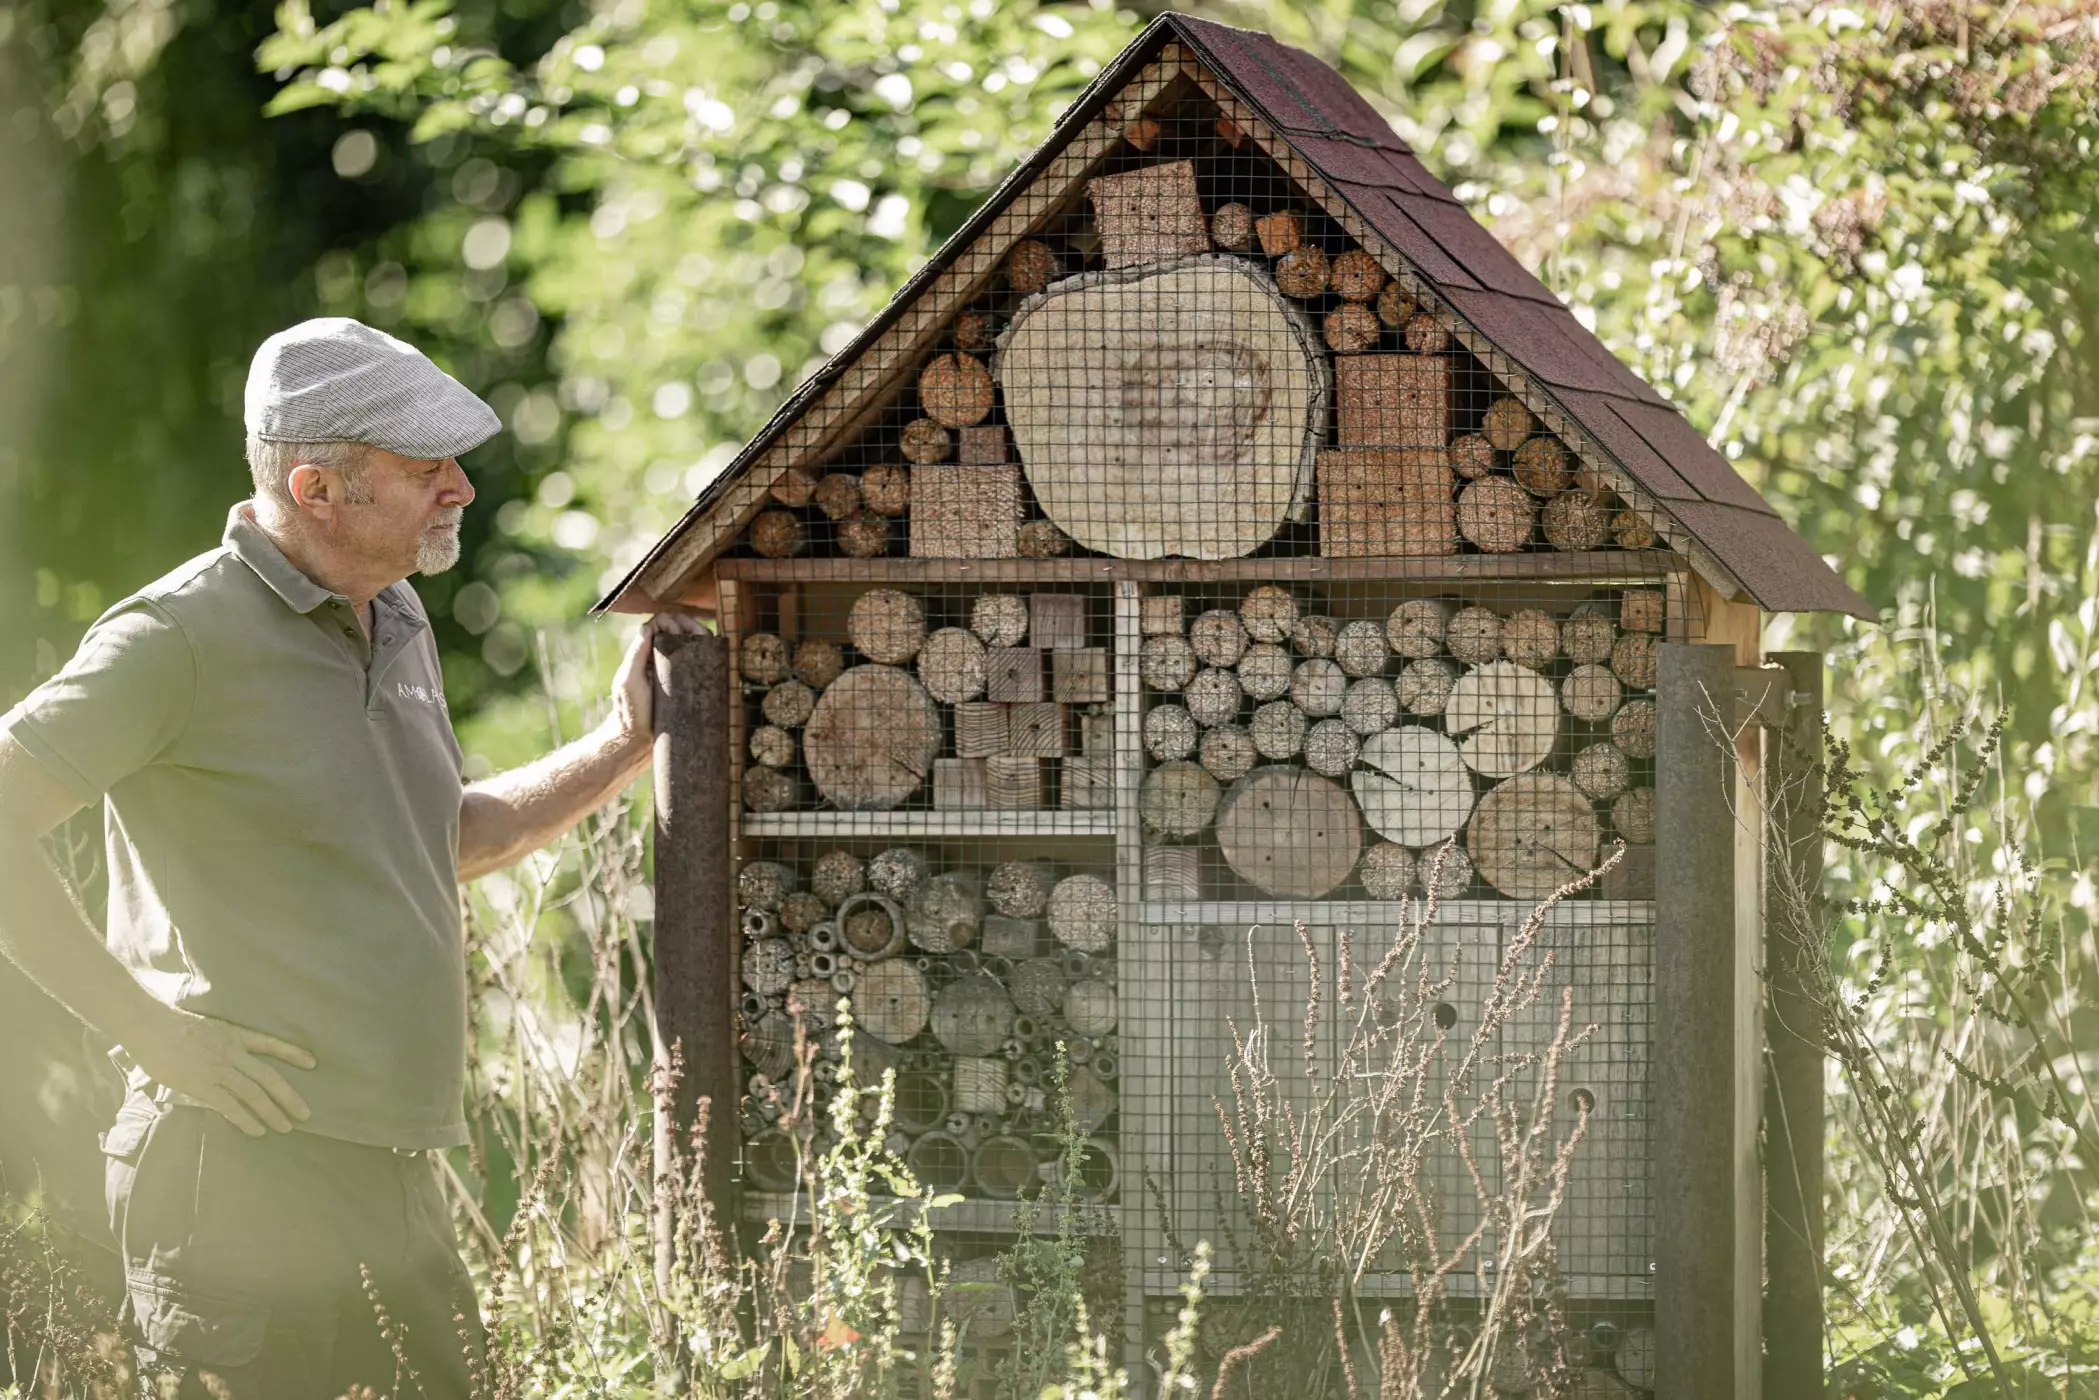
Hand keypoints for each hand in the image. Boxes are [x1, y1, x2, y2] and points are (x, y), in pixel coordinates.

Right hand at [125, 1004, 315, 1136]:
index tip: (313, 1063)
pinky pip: (230, 1106)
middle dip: (289, 1097)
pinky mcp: (201, 1085)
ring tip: (286, 1127)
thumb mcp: (206, 1028)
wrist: (149, 1026)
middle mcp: (233, 1053)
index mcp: (235, 1035)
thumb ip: (220, 1044)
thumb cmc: (171, 1026)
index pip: (271, 1043)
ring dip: (272, 1113)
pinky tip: (258, 1130)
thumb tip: (228, 1061)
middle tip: (306, 1113)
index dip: (293, 1053)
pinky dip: (246, 1120)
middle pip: (269, 1077)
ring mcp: (218, 1070)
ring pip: (254, 1094)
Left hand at [608, 611, 708, 753]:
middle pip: (677, 627)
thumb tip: (648, 627)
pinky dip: (708, 651)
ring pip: (690, 641)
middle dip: (689, 623)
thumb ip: (636, 654)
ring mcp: (674, 669)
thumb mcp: (629, 681)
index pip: (659, 623)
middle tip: (697, 635)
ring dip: (700, 634)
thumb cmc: (631, 710)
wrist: (640, 739)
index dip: (670, 622)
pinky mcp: (687, 682)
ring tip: (707, 642)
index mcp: (644, 651)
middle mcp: (660, 656)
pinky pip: (699, 661)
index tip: (677, 634)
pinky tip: (714, 653)